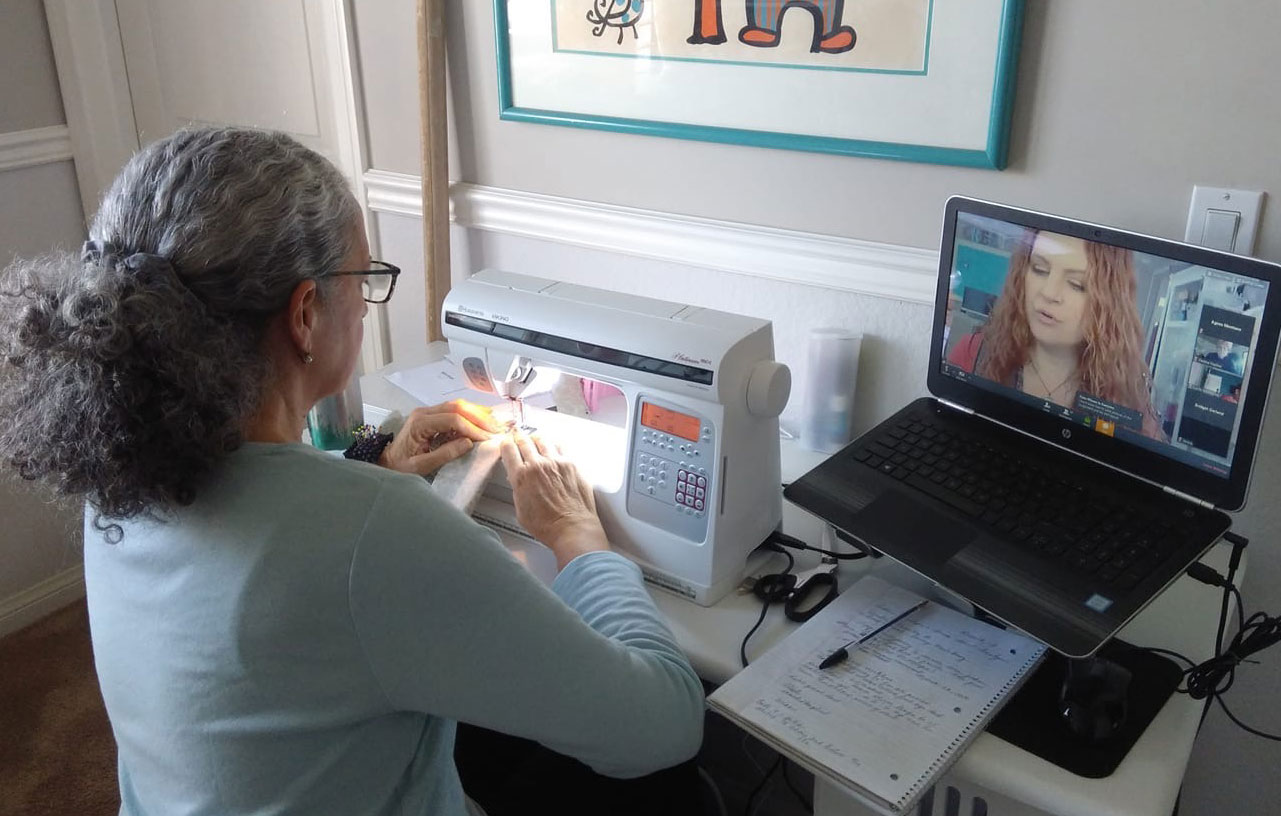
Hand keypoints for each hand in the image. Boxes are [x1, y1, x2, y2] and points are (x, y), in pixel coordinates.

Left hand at [379, 400, 503, 475]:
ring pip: (457, 405)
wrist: (387, 463)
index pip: (453, 419)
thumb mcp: (421, 466)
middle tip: (495, 428)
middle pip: (457, 406)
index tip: (486, 438)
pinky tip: (481, 421)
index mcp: (420, 423)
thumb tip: (467, 443)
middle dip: (479, 417)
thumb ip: (445, 454)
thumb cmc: (400, 466)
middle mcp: (424, 413)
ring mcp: (427, 412)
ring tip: (493, 424)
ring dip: (476, 414)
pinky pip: (453, 410)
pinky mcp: (431, 416)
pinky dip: (469, 415)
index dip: (472, 428)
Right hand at [500, 434, 609, 569]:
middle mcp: (537, 465)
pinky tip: (552, 449)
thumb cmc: (547, 525)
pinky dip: (553, 446)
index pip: (508, 449)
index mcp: (521, 476)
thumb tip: (518, 480)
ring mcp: (555, 462)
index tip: (507, 444)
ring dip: (536, 439)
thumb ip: (518, 489)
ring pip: (542, 440)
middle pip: (524, 440)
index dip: (506, 444)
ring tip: (535, 441)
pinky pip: (559, 447)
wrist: (572, 528)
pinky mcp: (571, 464)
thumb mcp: (521, 510)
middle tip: (518, 436)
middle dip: (519, 437)